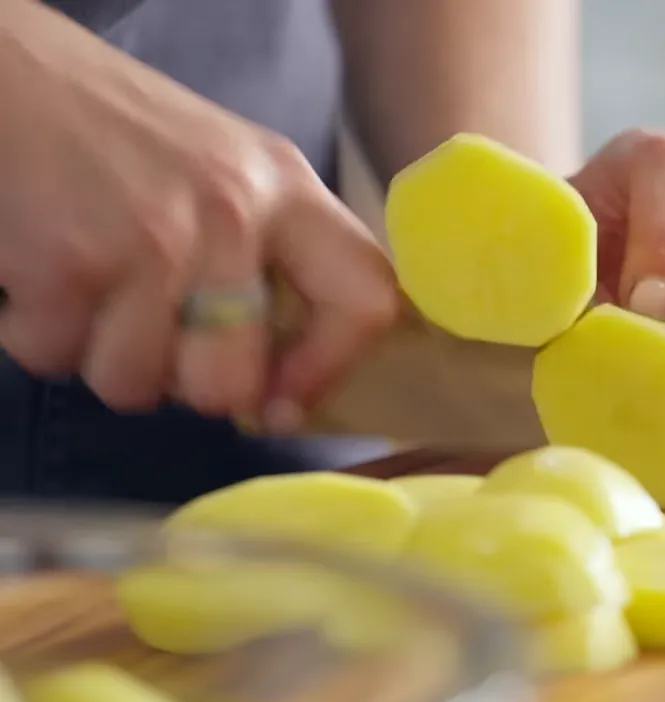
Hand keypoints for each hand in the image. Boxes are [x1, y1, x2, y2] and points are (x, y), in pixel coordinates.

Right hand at [0, 2, 396, 427]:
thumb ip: (270, 258)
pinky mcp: (67, 263)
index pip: (365, 300)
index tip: (282, 401)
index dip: (329, 370)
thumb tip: (280, 388)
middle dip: (182, 384)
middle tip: (156, 335)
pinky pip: (55, 357)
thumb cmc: (120, 131)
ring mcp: (151, 240)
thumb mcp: (227, 171)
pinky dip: (35, 332)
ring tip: (91, 287)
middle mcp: (232, 214)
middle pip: (228, 383)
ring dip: (101, 355)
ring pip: (134, 384)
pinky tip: (43, 273)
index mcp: (287, 189)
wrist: (9, 74)